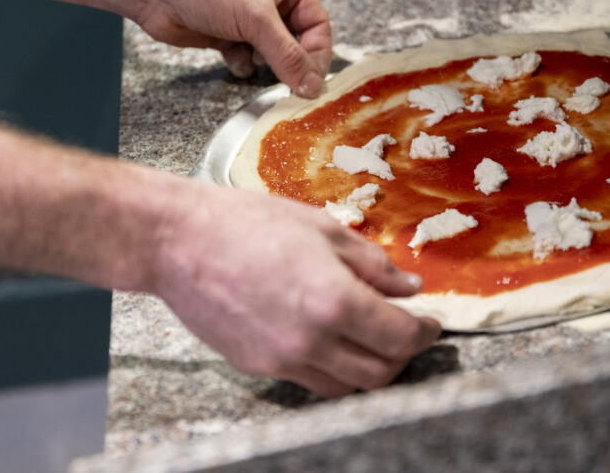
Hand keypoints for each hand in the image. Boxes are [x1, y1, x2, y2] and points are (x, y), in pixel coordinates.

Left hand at [131, 0, 331, 96]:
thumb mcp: (256, 20)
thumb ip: (287, 55)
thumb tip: (312, 85)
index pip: (317, 22)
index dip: (318, 52)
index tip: (313, 80)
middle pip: (295, 39)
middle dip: (290, 60)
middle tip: (289, 83)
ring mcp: (246, 16)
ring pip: (270, 50)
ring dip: (265, 61)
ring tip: (253, 58)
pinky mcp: (226, 32)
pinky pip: (247, 55)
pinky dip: (243, 62)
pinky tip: (233, 59)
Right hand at [148, 180, 441, 397]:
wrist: (177, 240)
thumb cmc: (244, 221)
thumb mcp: (321, 228)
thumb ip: (371, 262)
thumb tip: (408, 286)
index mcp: (334, 300)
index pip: (399, 336)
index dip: (425, 332)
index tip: (431, 323)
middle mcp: (311, 341)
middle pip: (379, 373)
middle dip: (402, 354)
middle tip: (405, 330)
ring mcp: (281, 360)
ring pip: (345, 387)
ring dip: (367, 368)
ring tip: (367, 338)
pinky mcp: (256, 366)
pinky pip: (307, 379)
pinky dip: (328, 366)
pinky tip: (325, 336)